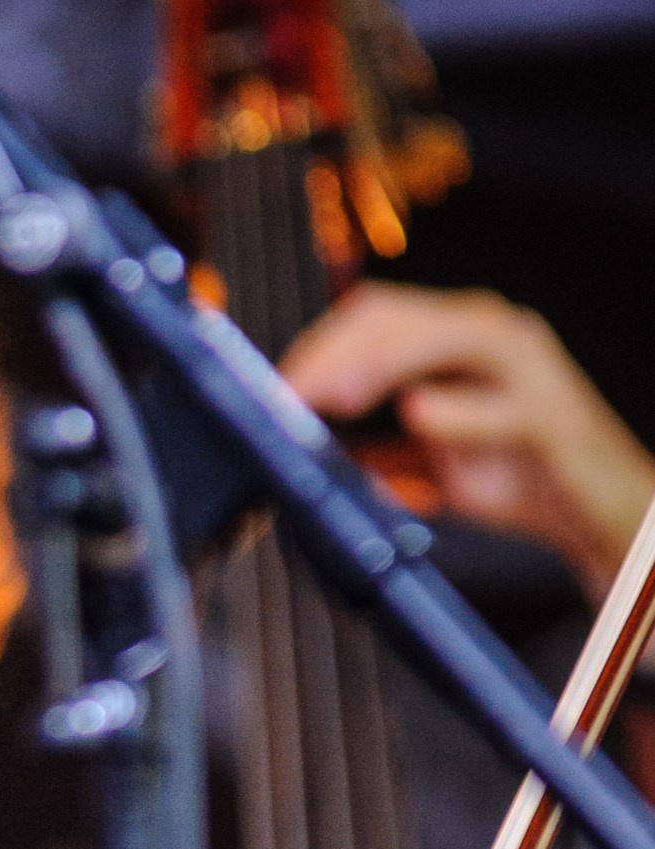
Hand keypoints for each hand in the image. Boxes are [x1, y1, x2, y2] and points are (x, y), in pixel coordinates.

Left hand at [282, 281, 654, 601]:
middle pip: (403, 316)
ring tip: (337, 395)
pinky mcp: (554, 417)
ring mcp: (528, 369)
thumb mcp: (431, 462)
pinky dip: (459, 410)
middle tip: (290, 394)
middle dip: (338, 352)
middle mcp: (492, 337)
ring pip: (454, 338)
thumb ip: (378, 449)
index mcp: (457, 340)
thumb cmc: (517, 478)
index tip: (273, 388)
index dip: (320, 344)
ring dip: (387, 363)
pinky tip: (418, 415)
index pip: (377, 315)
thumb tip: (309, 456)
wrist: (595, 512)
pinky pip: (504, 406)